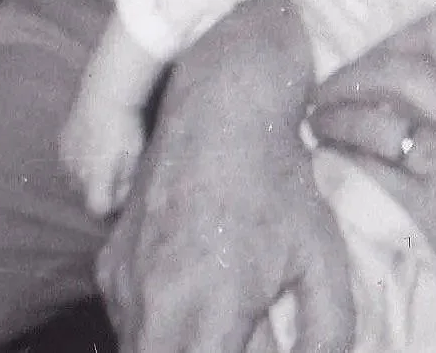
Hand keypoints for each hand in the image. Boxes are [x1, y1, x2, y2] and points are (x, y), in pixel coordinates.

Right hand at [59, 94, 142, 218]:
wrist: (103, 93)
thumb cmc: (125, 125)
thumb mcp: (134, 154)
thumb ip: (126, 180)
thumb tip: (121, 198)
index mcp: (94, 179)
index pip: (97, 208)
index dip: (111, 205)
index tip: (122, 194)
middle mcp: (75, 173)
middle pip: (86, 193)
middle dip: (100, 188)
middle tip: (116, 170)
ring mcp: (65, 157)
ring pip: (75, 177)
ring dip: (87, 173)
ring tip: (104, 154)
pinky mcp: (60, 141)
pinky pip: (68, 160)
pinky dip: (79, 158)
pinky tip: (92, 142)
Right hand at [98, 0, 352, 352]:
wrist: (222, 106)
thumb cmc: (279, 183)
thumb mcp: (322, 259)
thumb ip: (326, 332)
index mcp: (206, 312)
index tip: (252, 343)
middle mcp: (152, 304)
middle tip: (238, 334)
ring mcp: (122, 284)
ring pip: (139, 346)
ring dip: (178, 343)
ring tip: (223, 311)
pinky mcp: (108, 265)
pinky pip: (128, 317)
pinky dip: (160, 322)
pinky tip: (199, 292)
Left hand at [300, 3, 435, 339]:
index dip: (407, 34)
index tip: (389, 52)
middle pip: (402, 69)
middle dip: (359, 71)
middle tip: (337, 85)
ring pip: (379, 119)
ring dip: (339, 113)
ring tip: (320, 118)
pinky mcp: (434, 209)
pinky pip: (376, 171)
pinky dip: (345, 156)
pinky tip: (329, 154)